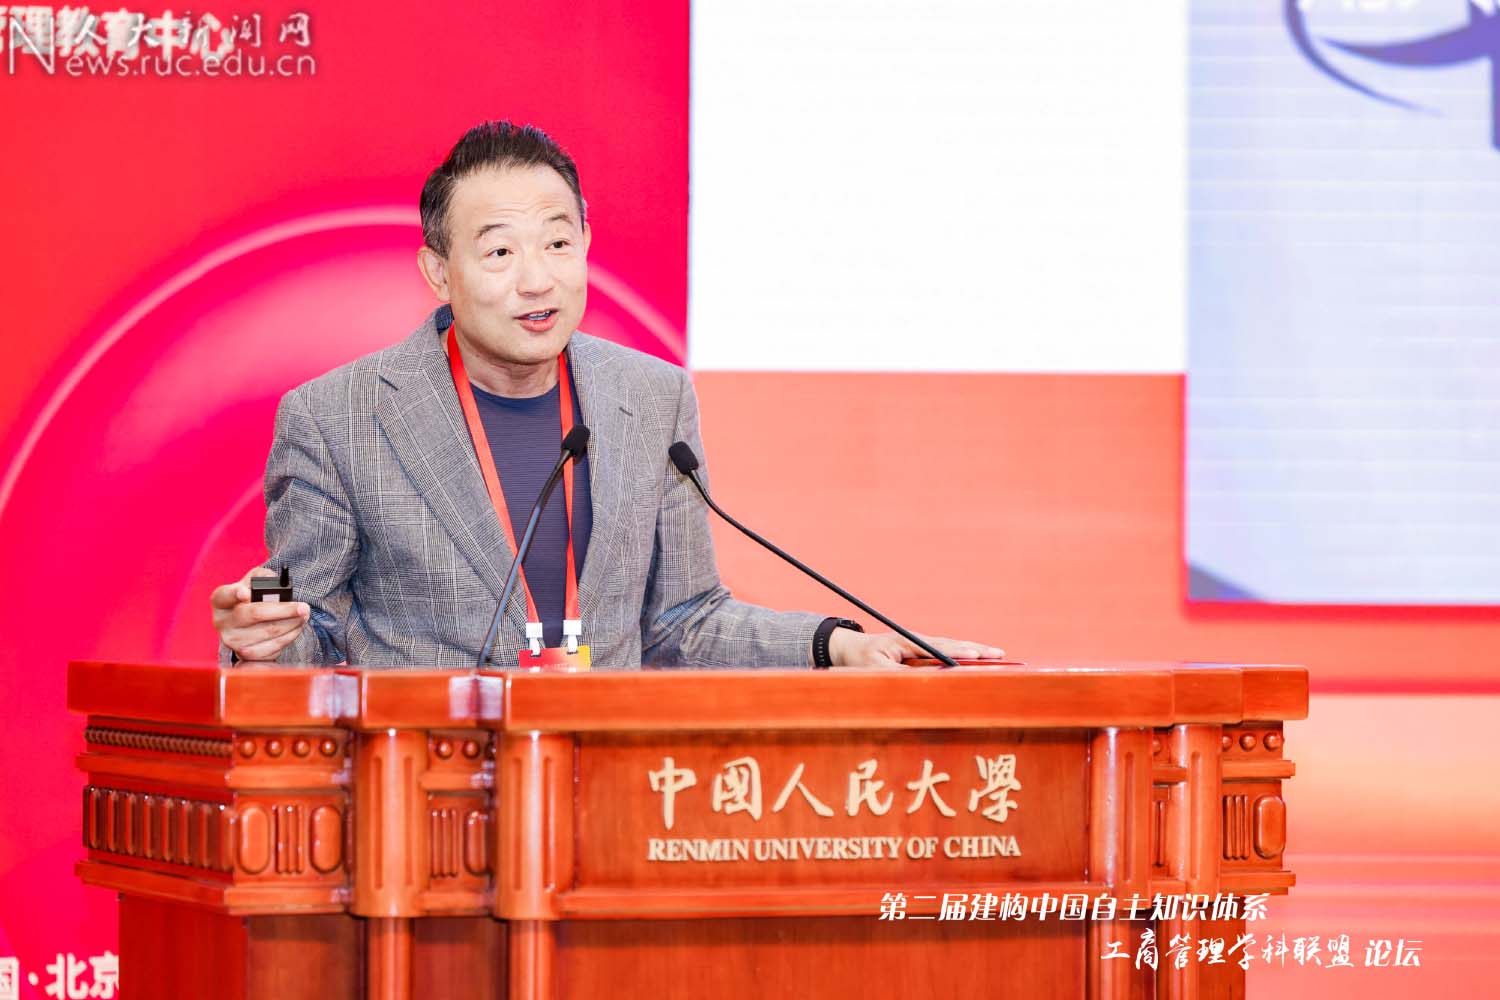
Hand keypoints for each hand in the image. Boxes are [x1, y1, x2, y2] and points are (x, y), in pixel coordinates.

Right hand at [211, 566, 309, 661]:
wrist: (252, 621)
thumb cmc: (254, 597)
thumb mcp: (256, 581)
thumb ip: (264, 578)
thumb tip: (277, 584)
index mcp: (221, 600)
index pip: (225, 595)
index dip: (234, 594)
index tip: (245, 593)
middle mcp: (222, 621)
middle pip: (254, 614)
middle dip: (283, 610)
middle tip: (303, 607)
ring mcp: (232, 640)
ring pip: (268, 632)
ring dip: (292, 623)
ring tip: (304, 615)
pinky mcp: (244, 655)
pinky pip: (271, 648)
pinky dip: (289, 636)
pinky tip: (296, 627)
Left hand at [828, 628, 1004, 667]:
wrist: (849, 649)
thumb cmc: (860, 659)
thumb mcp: (874, 669)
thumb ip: (897, 674)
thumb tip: (922, 682)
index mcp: (907, 641)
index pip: (939, 647)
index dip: (960, 652)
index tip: (978, 655)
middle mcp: (917, 641)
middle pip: (951, 645)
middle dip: (975, 649)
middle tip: (1000, 654)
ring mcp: (919, 646)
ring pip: (951, 648)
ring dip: (973, 651)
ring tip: (996, 655)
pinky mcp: (919, 653)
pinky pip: (944, 653)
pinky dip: (962, 655)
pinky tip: (977, 660)